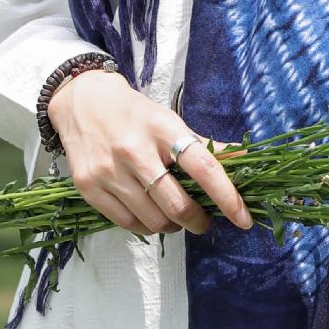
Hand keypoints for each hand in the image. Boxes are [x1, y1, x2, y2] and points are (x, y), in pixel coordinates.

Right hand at [46, 71, 252, 238]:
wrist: (82, 101)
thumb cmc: (134, 114)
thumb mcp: (171, 121)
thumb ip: (206, 146)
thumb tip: (246, 159)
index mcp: (163, 128)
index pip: (204, 168)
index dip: (228, 197)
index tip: (243, 218)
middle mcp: (135, 150)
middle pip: (177, 204)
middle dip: (197, 220)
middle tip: (203, 221)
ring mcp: (109, 171)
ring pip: (153, 220)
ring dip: (172, 226)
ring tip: (174, 217)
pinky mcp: (89, 187)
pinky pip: (127, 224)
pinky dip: (145, 227)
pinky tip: (150, 216)